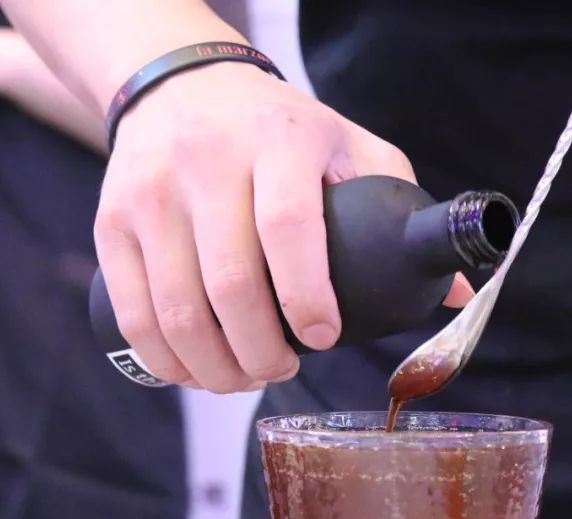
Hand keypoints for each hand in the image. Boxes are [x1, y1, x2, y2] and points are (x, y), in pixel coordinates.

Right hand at [95, 63, 473, 392]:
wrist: (181, 86)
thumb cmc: (280, 130)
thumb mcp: (347, 146)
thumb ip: (402, 208)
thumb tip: (459, 293)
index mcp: (278, 142)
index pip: (288, 228)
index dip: (307, 296)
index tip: (324, 339)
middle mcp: (206, 163)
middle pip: (228, 284)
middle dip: (260, 352)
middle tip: (283, 370)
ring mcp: (150, 194)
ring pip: (175, 309)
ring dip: (213, 367)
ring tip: (242, 378)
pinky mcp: (111, 222)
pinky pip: (133, 311)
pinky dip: (164, 360)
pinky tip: (194, 371)